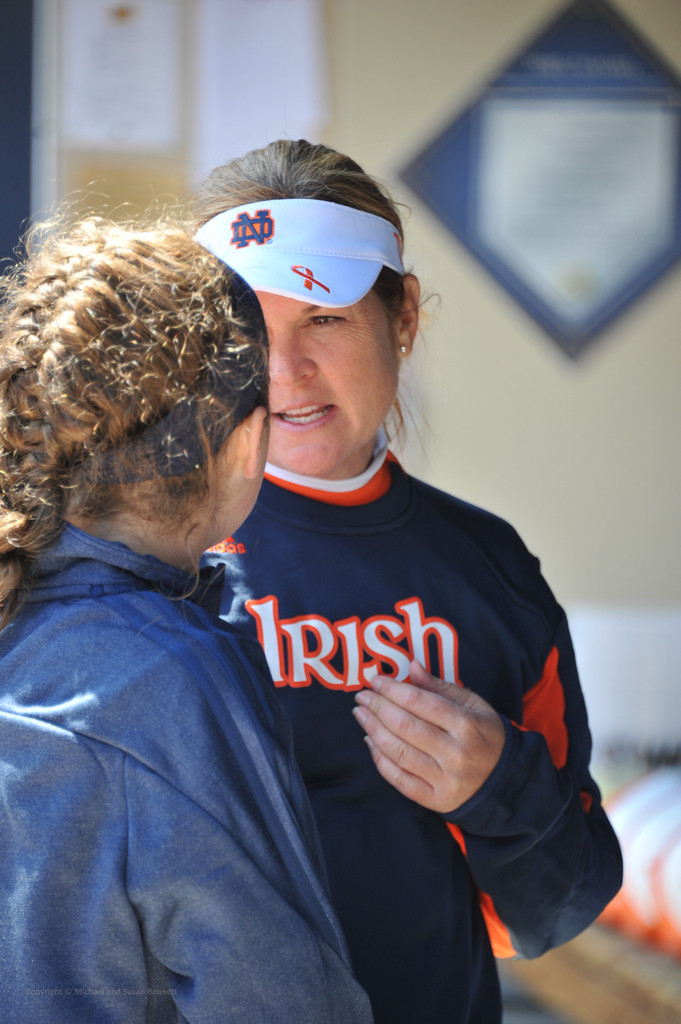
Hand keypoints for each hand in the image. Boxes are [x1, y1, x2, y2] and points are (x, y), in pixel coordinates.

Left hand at [352, 660, 505, 812]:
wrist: (504, 780)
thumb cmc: (484, 734)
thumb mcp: (472, 704)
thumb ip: (439, 686)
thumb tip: (410, 666)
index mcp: (466, 724)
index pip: (419, 702)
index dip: (392, 689)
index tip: (375, 680)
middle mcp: (455, 753)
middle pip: (404, 726)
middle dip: (377, 707)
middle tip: (362, 695)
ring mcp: (445, 779)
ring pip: (397, 752)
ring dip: (372, 730)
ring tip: (361, 714)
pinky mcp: (435, 800)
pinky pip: (398, 779)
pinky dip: (379, 759)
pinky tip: (370, 741)